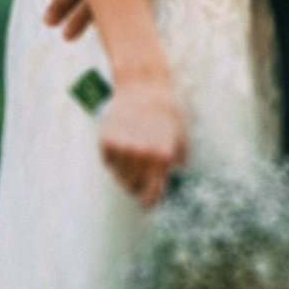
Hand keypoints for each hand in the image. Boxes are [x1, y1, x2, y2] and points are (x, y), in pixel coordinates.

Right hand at [99, 76, 185, 206]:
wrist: (143, 86)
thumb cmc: (167, 113)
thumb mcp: (181, 140)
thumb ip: (176, 167)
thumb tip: (174, 188)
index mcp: (161, 157)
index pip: (151, 197)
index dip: (150, 201)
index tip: (149, 201)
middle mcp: (140, 156)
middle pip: (133, 189)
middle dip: (139, 186)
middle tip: (143, 176)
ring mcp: (121, 148)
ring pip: (119, 178)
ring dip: (126, 174)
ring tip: (134, 158)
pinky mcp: (106, 141)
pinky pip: (109, 163)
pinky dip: (115, 160)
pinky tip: (124, 147)